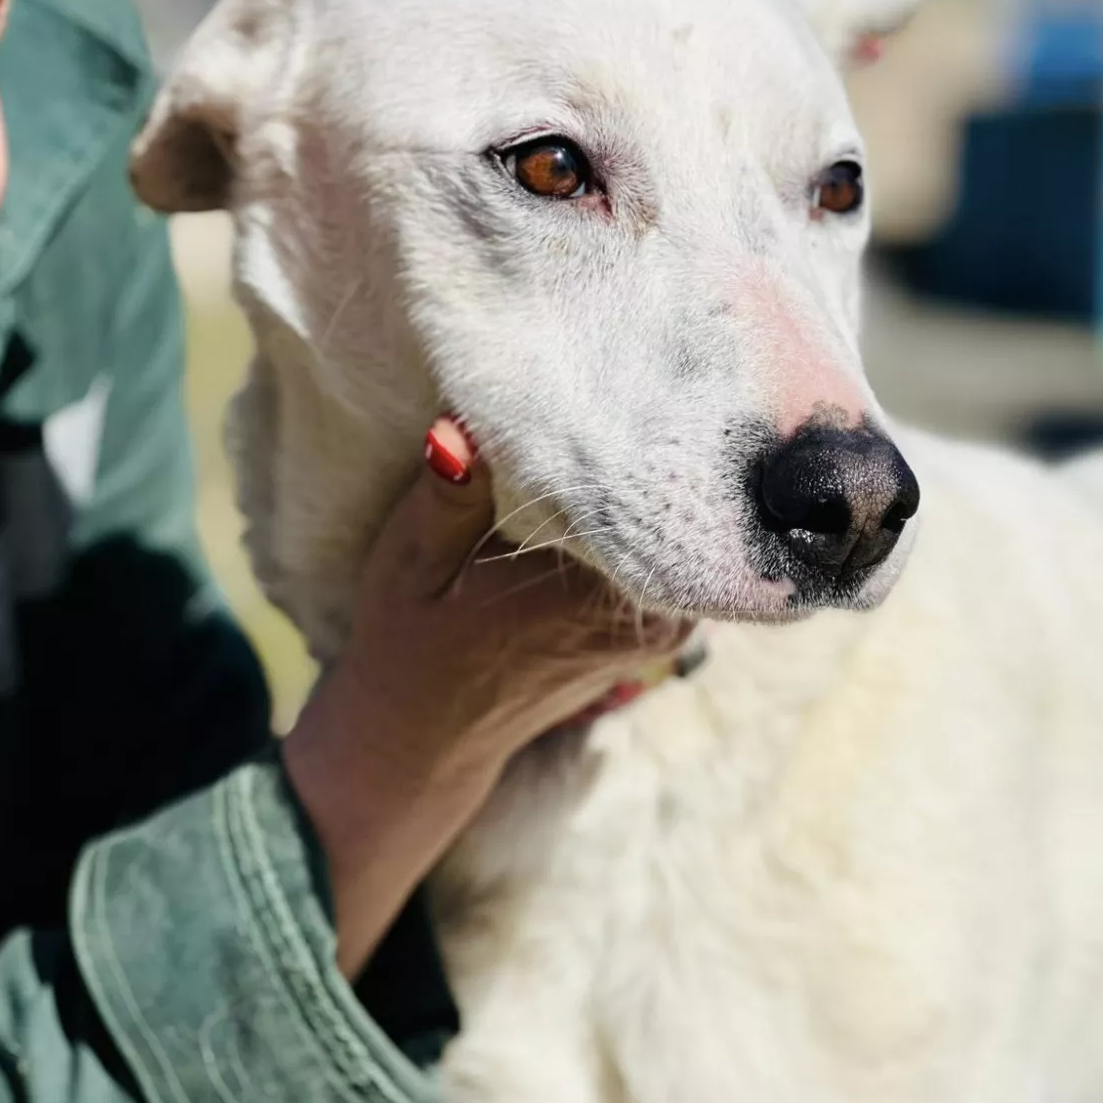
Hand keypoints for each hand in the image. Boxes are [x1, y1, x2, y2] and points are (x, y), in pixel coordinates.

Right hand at [283, 418, 682, 975]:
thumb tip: (459, 428)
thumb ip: (447, 496)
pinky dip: (663, 520)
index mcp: (590, 596)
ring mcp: (668, 628)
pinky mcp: (666, 631)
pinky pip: (684, 558)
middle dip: (663, 447)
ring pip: (692, 532)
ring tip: (640, 408)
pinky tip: (637, 472)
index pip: (648, 489)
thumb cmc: (411, 640)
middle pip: (687, 507)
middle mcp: (650, 617)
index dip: (635, 423)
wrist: (430, 735)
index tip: (620, 368)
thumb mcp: (410, 561)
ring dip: (666, 484)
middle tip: (641, 371)